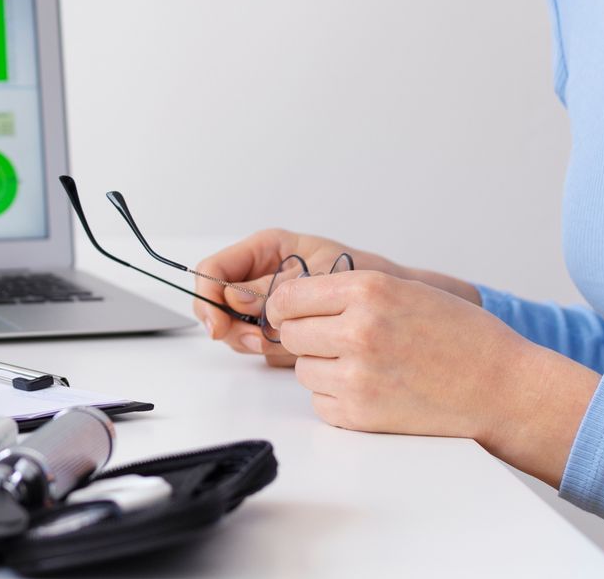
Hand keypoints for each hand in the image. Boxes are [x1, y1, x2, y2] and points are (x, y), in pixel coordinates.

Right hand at [190, 230, 411, 366]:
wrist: (396, 305)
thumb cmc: (365, 274)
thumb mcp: (317, 272)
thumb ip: (273, 286)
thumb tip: (232, 299)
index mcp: (265, 250)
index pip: (214, 269)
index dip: (207, 297)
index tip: (217, 324)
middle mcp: (260, 277)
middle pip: (218, 305)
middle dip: (233, 327)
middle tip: (259, 341)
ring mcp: (268, 306)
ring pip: (236, 329)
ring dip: (254, 342)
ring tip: (287, 344)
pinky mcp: (280, 331)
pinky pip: (260, 346)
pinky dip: (273, 353)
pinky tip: (297, 351)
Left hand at [263, 268, 597, 485]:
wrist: (502, 389)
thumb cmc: (462, 337)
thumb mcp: (406, 290)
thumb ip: (351, 291)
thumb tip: (295, 300)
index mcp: (369, 291)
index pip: (288, 296)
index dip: (287, 306)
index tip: (294, 313)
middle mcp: (358, 330)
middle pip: (290, 333)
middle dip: (307, 337)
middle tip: (337, 341)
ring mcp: (357, 376)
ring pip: (303, 370)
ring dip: (323, 369)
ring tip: (364, 366)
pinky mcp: (361, 415)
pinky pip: (321, 404)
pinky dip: (337, 399)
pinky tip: (371, 390)